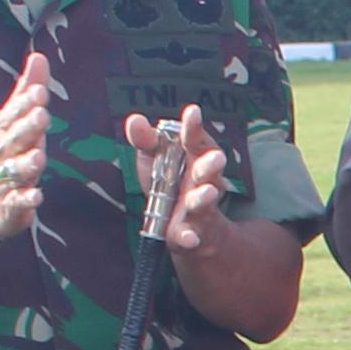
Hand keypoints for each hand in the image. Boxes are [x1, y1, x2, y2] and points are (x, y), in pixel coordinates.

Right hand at [0, 54, 51, 242]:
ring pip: (14, 170)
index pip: (13, 114)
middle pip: (13, 139)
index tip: (40, 91)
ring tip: (39, 157)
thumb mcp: (13, 120)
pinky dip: (26, 199)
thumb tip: (39, 56)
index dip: (25, 103)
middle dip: (27, 128)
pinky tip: (39, 196)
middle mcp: (1, 152)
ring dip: (26, 163)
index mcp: (3, 131)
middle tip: (42, 115)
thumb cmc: (5, 151)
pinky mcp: (9, 203)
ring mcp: (3, 179)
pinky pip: (17, 201)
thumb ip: (27, 90)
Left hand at [121, 106, 233, 257]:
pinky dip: (190, 237)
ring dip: (205, 198)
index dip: (194, 127)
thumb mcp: (154, 158)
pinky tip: (188, 238)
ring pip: (205, 202)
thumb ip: (146, 140)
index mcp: (196, 157)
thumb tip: (134, 120)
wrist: (184, 225)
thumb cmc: (170, 182)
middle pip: (210, 171)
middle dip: (212, 165)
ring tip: (207, 194)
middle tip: (216, 157)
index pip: (196, 139)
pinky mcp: (190, 232)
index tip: (193, 111)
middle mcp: (203, 180)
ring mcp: (199, 207)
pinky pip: (192, 235)